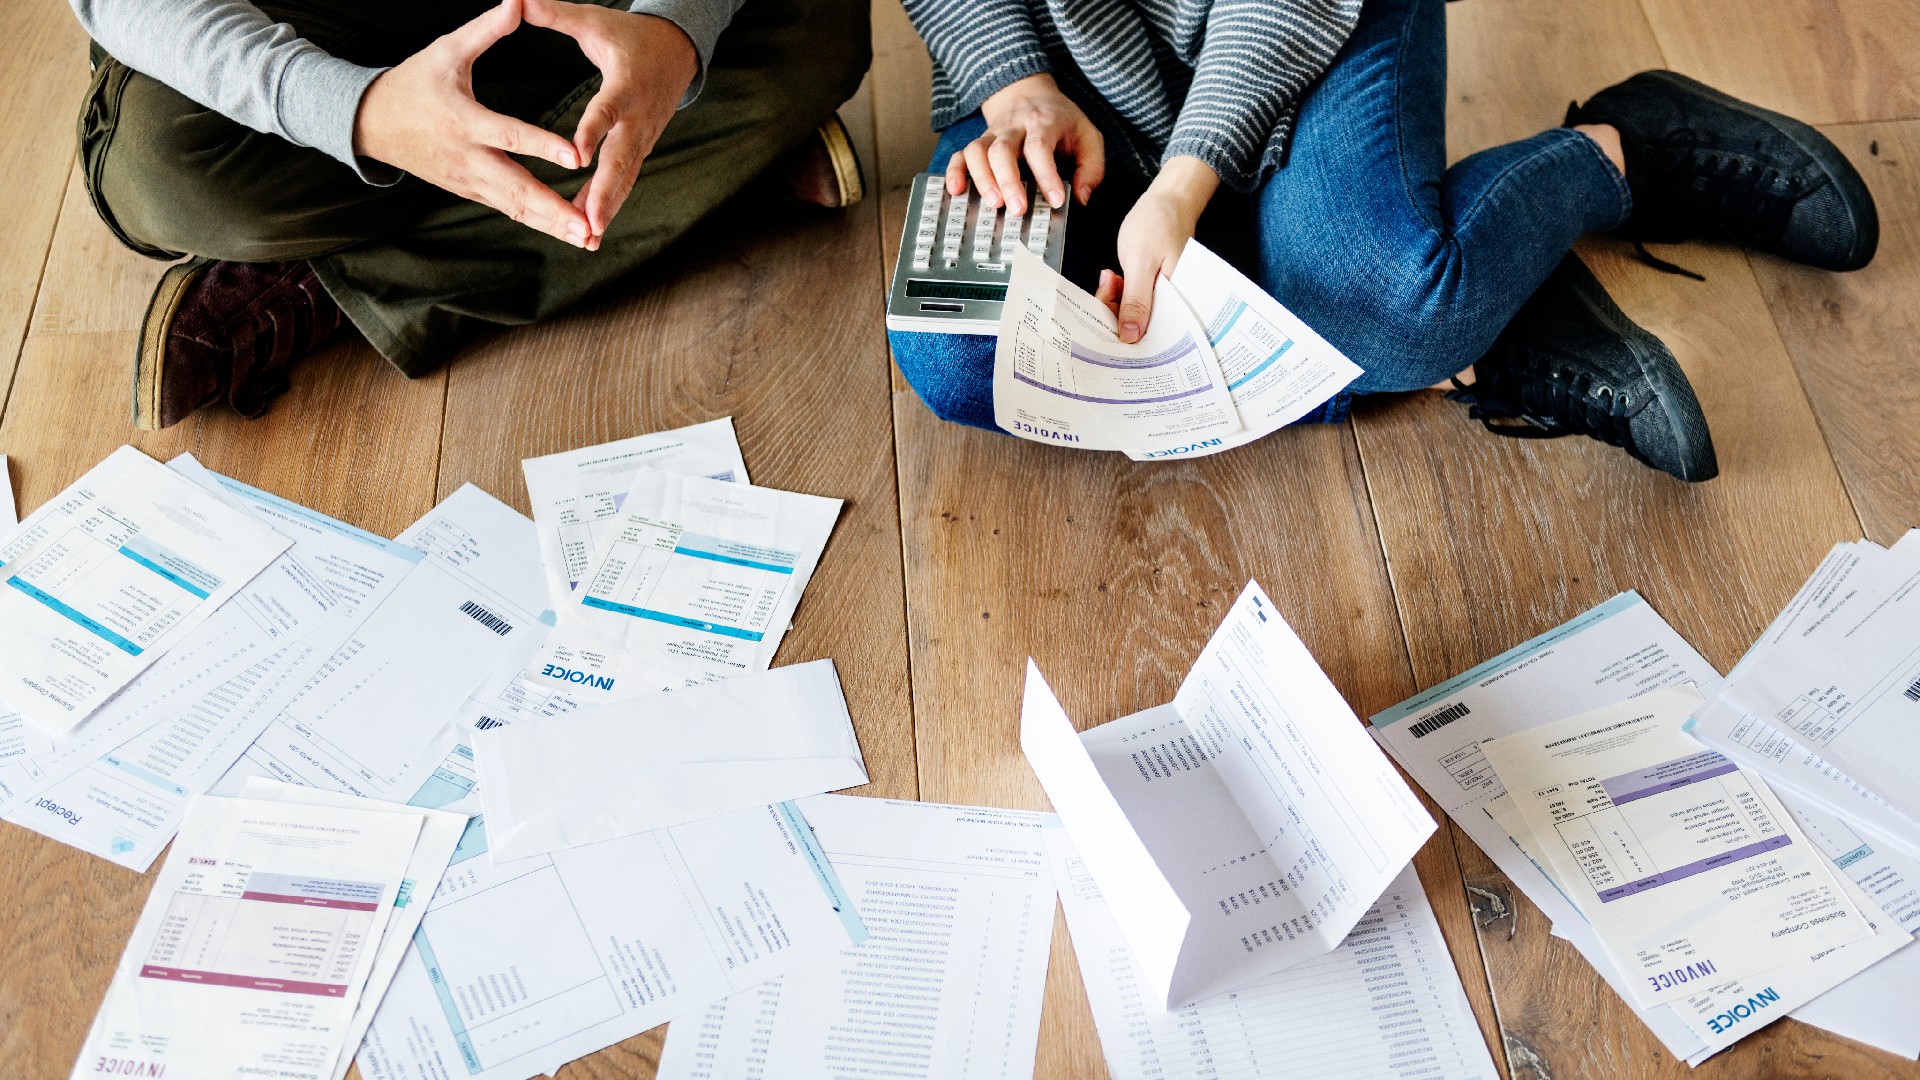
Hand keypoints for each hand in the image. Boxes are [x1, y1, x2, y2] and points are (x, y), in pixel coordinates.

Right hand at [353, 0, 590, 246]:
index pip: (511, 135)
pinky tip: (566, 233)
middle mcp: (469, 158)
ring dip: (552, 225)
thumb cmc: (413, 83)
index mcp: (465, 121)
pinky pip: (509, 210)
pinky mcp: (470, 191)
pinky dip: (537, 223)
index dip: (543, 146)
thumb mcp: (446, 50)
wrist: (371, 123)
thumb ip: (486, 29)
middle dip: (554, 210)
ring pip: (516, 208)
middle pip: (517, 190)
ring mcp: (469, 181)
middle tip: (588, 226)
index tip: (576, 157)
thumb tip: (517, 0)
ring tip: (588, 239)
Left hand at [523, 0, 697, 246]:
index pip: (607, 111)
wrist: (675, 53)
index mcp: (624, 85)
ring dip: (607, 208)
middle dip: (606, 192)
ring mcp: (642, 138)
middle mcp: (636, 118)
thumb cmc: (627, 36)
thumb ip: (554, 13)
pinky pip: (624, 181)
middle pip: (621, 160)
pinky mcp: (640, 150)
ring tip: (589, 237)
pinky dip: (609, 205)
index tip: (578, 156)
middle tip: (590, 221)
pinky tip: (590, 231)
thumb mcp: (594, 20)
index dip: (594, 133)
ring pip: (624, 178)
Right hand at [948, 74, 1104, 214]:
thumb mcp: (1088, 137)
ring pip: (977, 151)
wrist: (1028, 93)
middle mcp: (1014, 127)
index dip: (1046, 175)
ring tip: (993, 203)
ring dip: (982, 179)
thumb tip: (1081, 198)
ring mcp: (992, 134)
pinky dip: (954, 172)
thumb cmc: (1061, 122)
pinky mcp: (978, 143)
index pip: (1040, 148)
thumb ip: (1091, 169)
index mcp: (1044, 123)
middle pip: (1002, 150)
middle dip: (1008, 181)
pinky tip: (956, 191)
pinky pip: (960, 154)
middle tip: (1017, 209)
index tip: (1055, 201)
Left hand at [1096, 156, 1219, 341]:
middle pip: (1139, 328)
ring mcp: (1162, 298)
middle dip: (1115, 312)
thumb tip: (1131, 336)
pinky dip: (1120, 292)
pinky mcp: (1154, 290)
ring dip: (1115, 299)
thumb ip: (1137, 301)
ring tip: (1111, 277)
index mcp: (1177, 304)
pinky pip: (1134, 301)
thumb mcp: (1141, 263)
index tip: (1100, 323)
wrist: (1169, 199)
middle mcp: (1172, 306)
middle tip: (1108, 285)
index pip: (1148, 336)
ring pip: (1133, 314)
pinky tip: (1115, 278)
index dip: (1122, 334)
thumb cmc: (1160, 224)